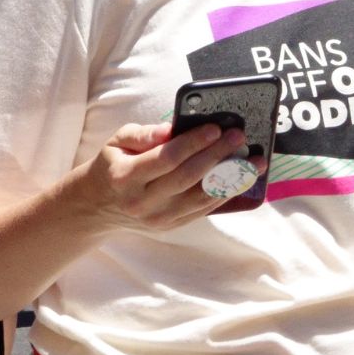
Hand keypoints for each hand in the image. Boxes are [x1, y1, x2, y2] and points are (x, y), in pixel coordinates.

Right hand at [61, 122, 261, 231]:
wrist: (99, 205)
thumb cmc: (113, 164)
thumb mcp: (117, 141)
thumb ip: (144, 135)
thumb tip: (172, 129)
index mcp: (125, 177)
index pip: (166, 159)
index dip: (193, 143)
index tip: (215, 128)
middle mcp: (142, 202)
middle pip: (188, 177)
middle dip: (217, 155)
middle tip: (239, 136)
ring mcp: (158, 218)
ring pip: (201, 197)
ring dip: (232, 178)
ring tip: (254, 160)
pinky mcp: (171, 227)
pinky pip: (203, 209)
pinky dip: (226, 193)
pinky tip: (243, 178)